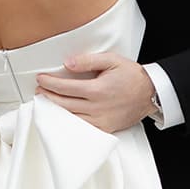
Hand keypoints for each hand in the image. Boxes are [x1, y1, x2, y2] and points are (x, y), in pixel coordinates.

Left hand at [36, 52, 156, 132]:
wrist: (151, 93)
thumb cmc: (132, 75)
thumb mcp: (112, 60)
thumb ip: (88, 60)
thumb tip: (67, 64)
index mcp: (98, 90)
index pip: (65, 88)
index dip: (50, 83)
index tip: (40, 78)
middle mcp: (97, 108)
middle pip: (64, 104)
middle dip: (48, 96)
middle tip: (38, 90)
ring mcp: (101, 121)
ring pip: (70, 118)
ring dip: (54, 110)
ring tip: (45, 102)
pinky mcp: (105, 129)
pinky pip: (81, 127)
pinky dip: (68, 122)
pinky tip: (61, 116)